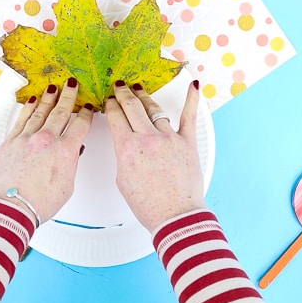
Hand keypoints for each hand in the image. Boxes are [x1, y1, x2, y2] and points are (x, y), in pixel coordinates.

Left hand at [0, 78, 93, 222]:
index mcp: (65, 152)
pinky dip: (28, 108)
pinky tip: (33, 101)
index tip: (87, 109)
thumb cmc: (37, 202)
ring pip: (40, 111)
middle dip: (68, 96)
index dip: (85, 115)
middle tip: (72, 85)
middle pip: (61, 112)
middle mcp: (46, 140)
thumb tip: (72, 154)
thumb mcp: (66, 186)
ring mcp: (27, 139)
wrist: (9, 207)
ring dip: (49, 98)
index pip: (80, 126)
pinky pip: (22, 119)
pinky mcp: (10, 141)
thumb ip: (70, 165)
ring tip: (54, 88)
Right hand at [105, 80, 205, 231]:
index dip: (110, 106)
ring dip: (144, 97)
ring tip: (139, 89)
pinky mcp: (188, 142)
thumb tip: (127, 143)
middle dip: (123, 93)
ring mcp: (169, 138)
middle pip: (132, 106)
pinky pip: (189, 116)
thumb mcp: (123, 178)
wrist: (175, 216)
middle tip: (119, 87)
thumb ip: (124, 155)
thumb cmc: (149, 204)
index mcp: (128, 148)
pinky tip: (193, 86)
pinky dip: (192, 100)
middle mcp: (148, 138)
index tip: (109, 102)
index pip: (115, 117)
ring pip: (154, 109)